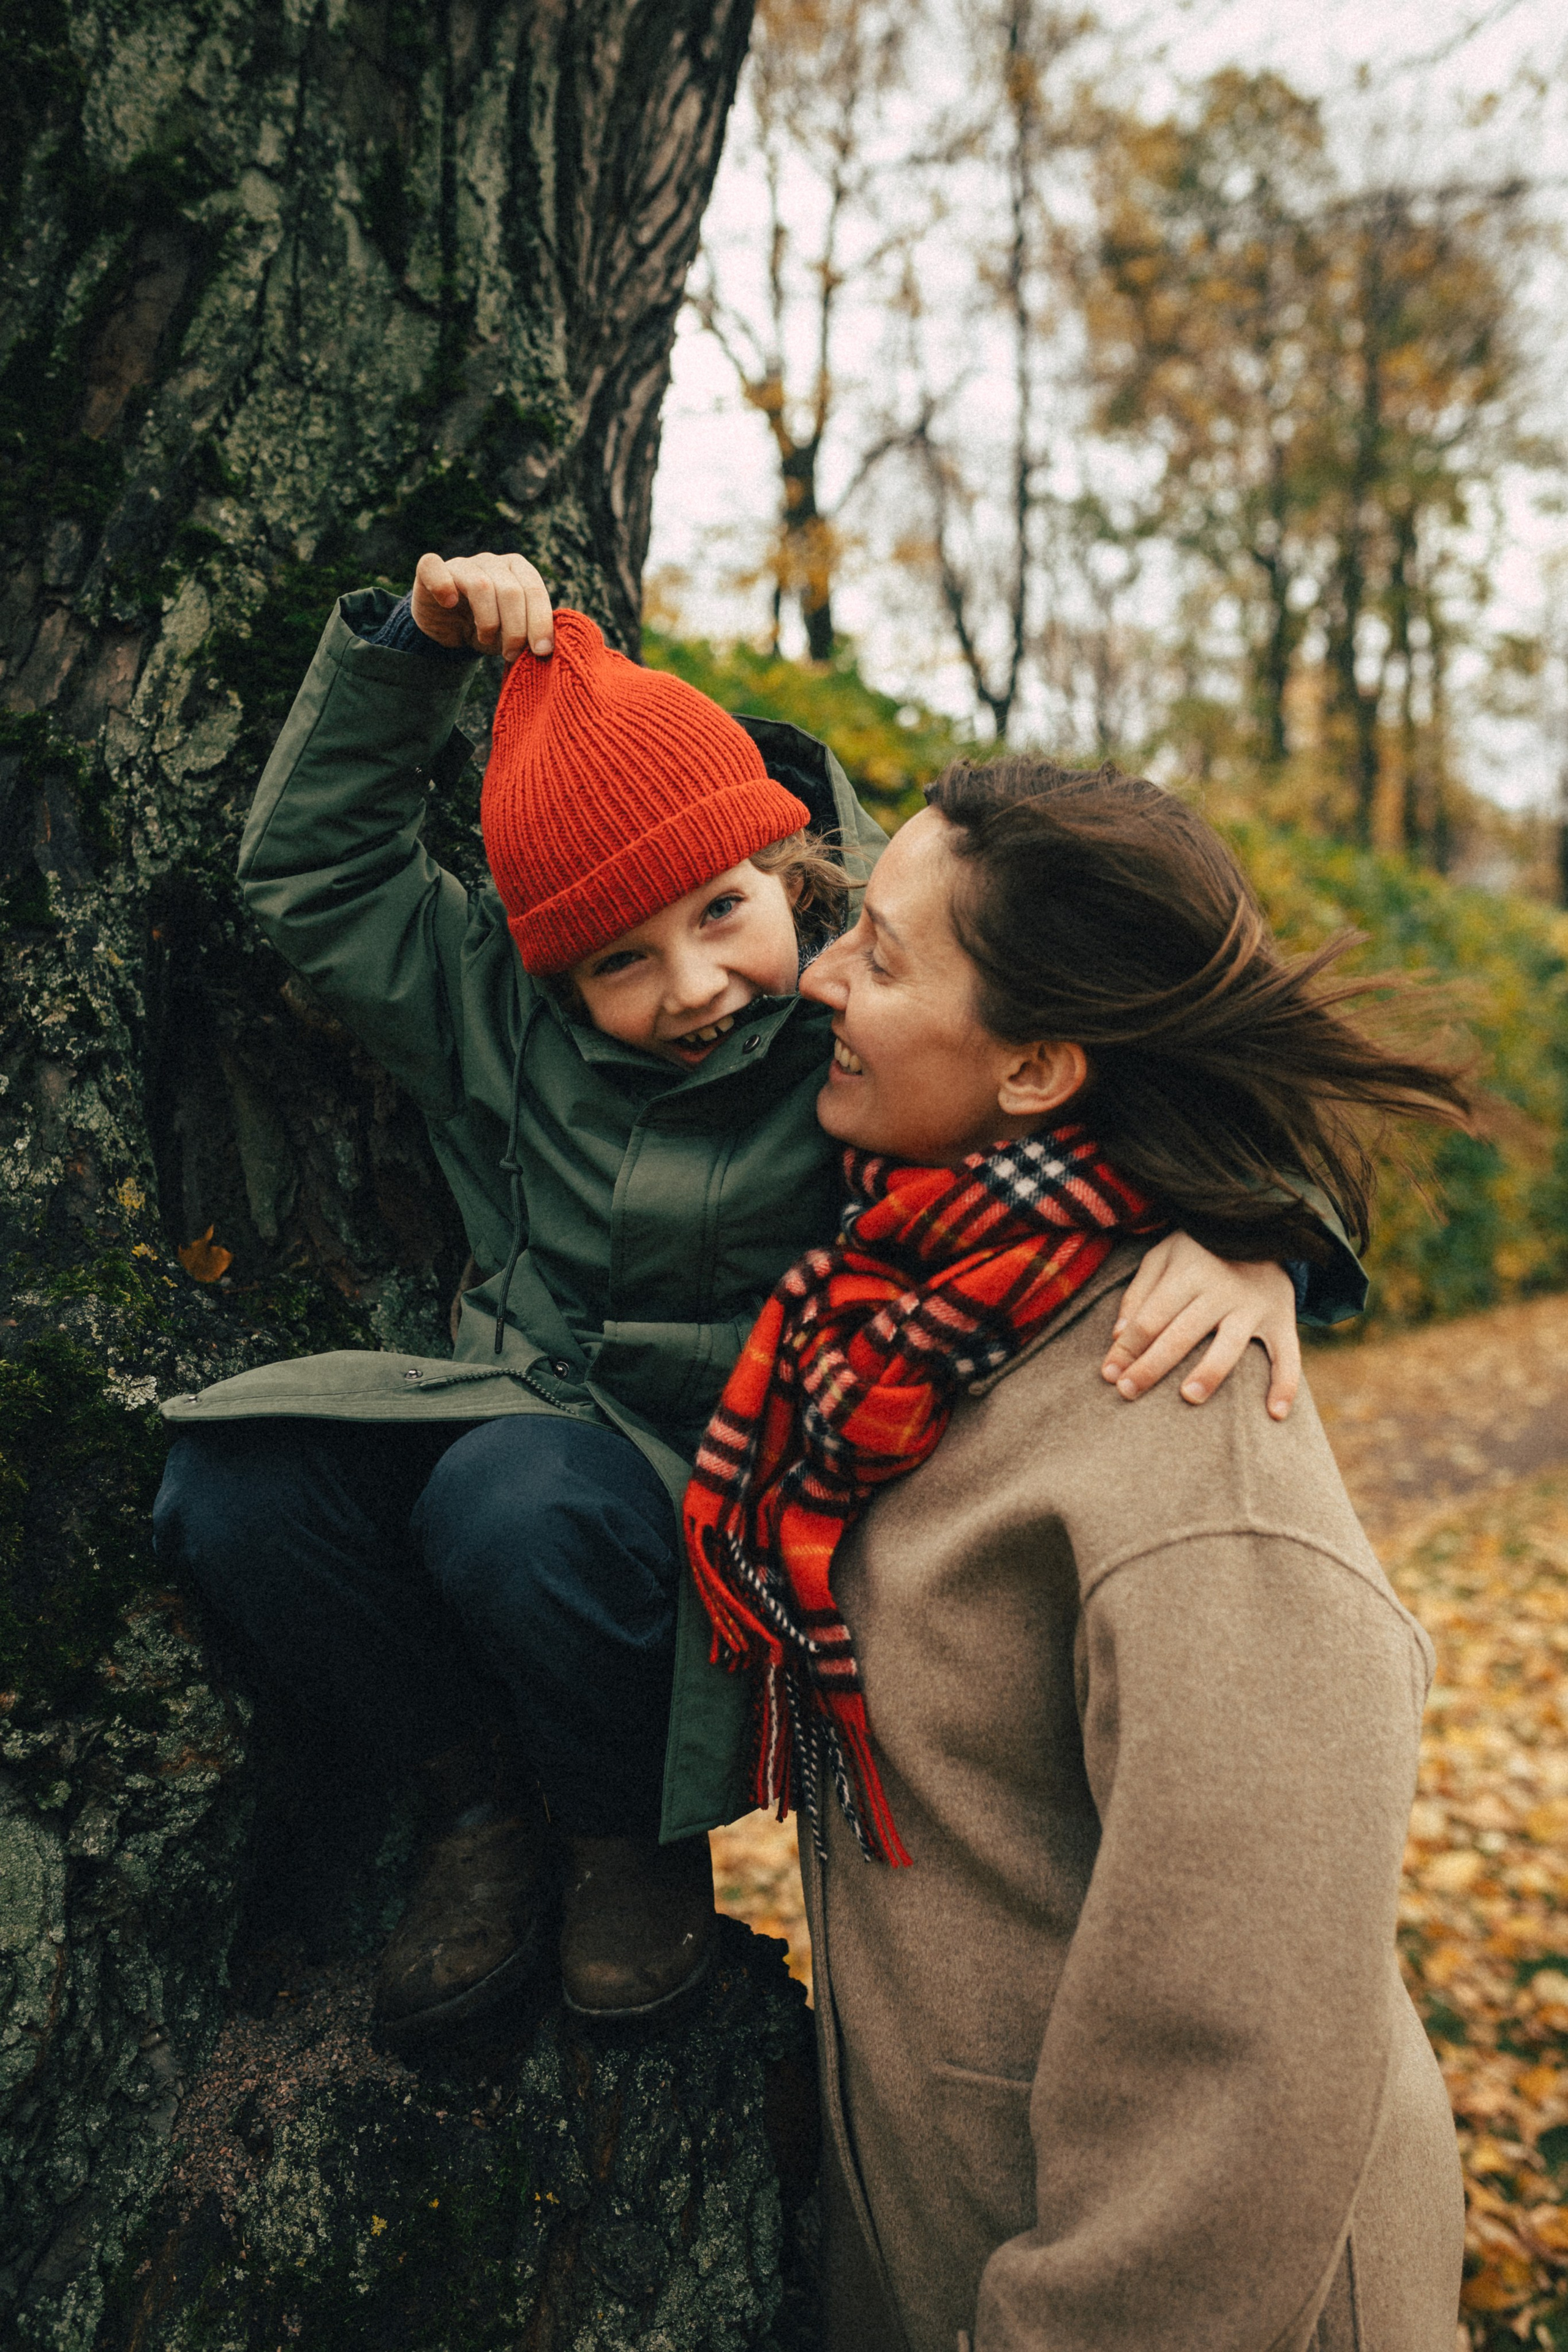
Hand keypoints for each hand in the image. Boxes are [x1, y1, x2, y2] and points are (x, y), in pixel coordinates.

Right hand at [410, 549, 554, 663]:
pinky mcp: (431, 570)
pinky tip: (449, 604)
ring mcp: (462, 563)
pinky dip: (443, 586)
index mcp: (518, 569)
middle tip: (511, 654)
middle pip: (511, 591)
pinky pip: (434, 567)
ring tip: (485, 638)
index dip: (540, 622)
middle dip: (516, 628)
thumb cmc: (487, 629)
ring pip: (481, 586)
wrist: (449, 631)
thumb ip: (531, 633)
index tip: (541, 651)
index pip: (534, 590)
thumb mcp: (513, 634)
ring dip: (487, 621)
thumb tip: (546, 647)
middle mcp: (492, 562)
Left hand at [1100, 1234, 1299, 1419]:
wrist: (1262, 1229)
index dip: (1127, 1347)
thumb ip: (1139, 1292)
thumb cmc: (1200, 1251)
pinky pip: (1287, 1355)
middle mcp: (1220, 1290)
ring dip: (1210, 1371)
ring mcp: (1253, 1306)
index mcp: (1187, 1273)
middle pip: (1181, 1334)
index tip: (1109, 1375)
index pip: (1151, 1317)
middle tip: (1127, 1392)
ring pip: (1229, 1345)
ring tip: (1189, 1397)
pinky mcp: (1282, 1319)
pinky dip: (1284, 1384)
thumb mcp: (1164, 1256)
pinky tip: (1275, 1413)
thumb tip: (1118, 1335)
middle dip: (1152, 1366)